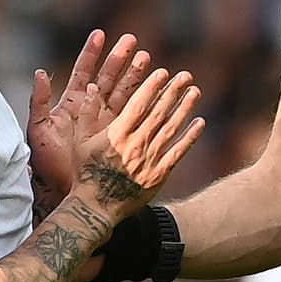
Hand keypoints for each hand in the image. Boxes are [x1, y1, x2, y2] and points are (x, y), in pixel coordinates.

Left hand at [28, 30, 151, 204]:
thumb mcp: (39, 130)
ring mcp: (106, 122)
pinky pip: (133, 115)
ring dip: (135, 75)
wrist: (61, 191)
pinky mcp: (117, 136)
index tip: (101, 34)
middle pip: (107, 78)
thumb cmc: (46, 163)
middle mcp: (90, 110)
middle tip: (132, 40)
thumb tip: (39, 72)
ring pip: (123, 92)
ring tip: (148, 58)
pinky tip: (156, 90)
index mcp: (71, 104)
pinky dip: (144, 102)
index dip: (91, 53)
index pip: (82, 72)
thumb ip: (39, 101)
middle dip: (119, 58)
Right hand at [73, 68, 204, 221]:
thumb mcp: (81, 142)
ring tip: (195, 92)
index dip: (152, 87)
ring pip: (172, 129)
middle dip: (173, 92)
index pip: (138, 105)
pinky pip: (178, 152)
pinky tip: (200, 122)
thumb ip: (88, 114)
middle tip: (186, 75)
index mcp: (117, 134)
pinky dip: (190, 137)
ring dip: (185, 109)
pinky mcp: (159, 174)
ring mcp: (150, 159)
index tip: (163, 72)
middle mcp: (136, 144)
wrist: (96, 209)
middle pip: (159, 113)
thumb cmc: (86, 173)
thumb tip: (93, 87)